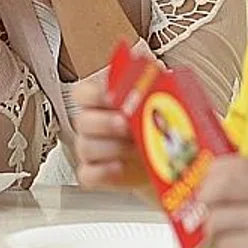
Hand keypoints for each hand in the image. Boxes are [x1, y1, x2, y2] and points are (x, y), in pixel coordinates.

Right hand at [73, 78, 150, 192]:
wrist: (165, 158)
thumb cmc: (156, 124)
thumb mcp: (157, 99)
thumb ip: (150, 86)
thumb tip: (157, 72)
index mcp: (101, 100)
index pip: (82, 93)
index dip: (94, 94)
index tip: (112, 96)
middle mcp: (92, 124)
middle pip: (82, 120)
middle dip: (105, 122)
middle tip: (126, 123)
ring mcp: (92, 150)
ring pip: (85, 147)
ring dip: (111, 147)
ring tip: (135, 147)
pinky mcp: (96, 174)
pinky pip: (88, 174)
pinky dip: (103, 172)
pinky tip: (120, 167)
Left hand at [198, 155, 247, 247]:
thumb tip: (215, 186)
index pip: (237, 164)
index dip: (214, 173)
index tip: (207, 186)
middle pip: (221, 185)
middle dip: (205, 199)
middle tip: (206, 213)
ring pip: (217, 219)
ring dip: (216, 234)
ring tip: (231, 243)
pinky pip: (226, 246)